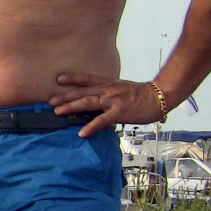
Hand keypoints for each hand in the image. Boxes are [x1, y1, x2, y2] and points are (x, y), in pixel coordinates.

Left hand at [49, 73, 165, 137]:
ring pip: (88, 103)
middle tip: (50, 101)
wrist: (160, 96)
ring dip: (72, 107)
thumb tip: (96, 99)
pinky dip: (91, 127)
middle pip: (83, 92)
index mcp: (108, 84)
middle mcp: (108, 90)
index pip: (88, 79)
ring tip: (58, 112)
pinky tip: (81, 133)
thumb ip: (108, 92)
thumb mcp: (121, 88)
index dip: (73, 78)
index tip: (58, 79)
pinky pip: (102, 120)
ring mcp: (113, 101)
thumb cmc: (141, 94)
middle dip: (65, 96)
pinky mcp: (119, 112)